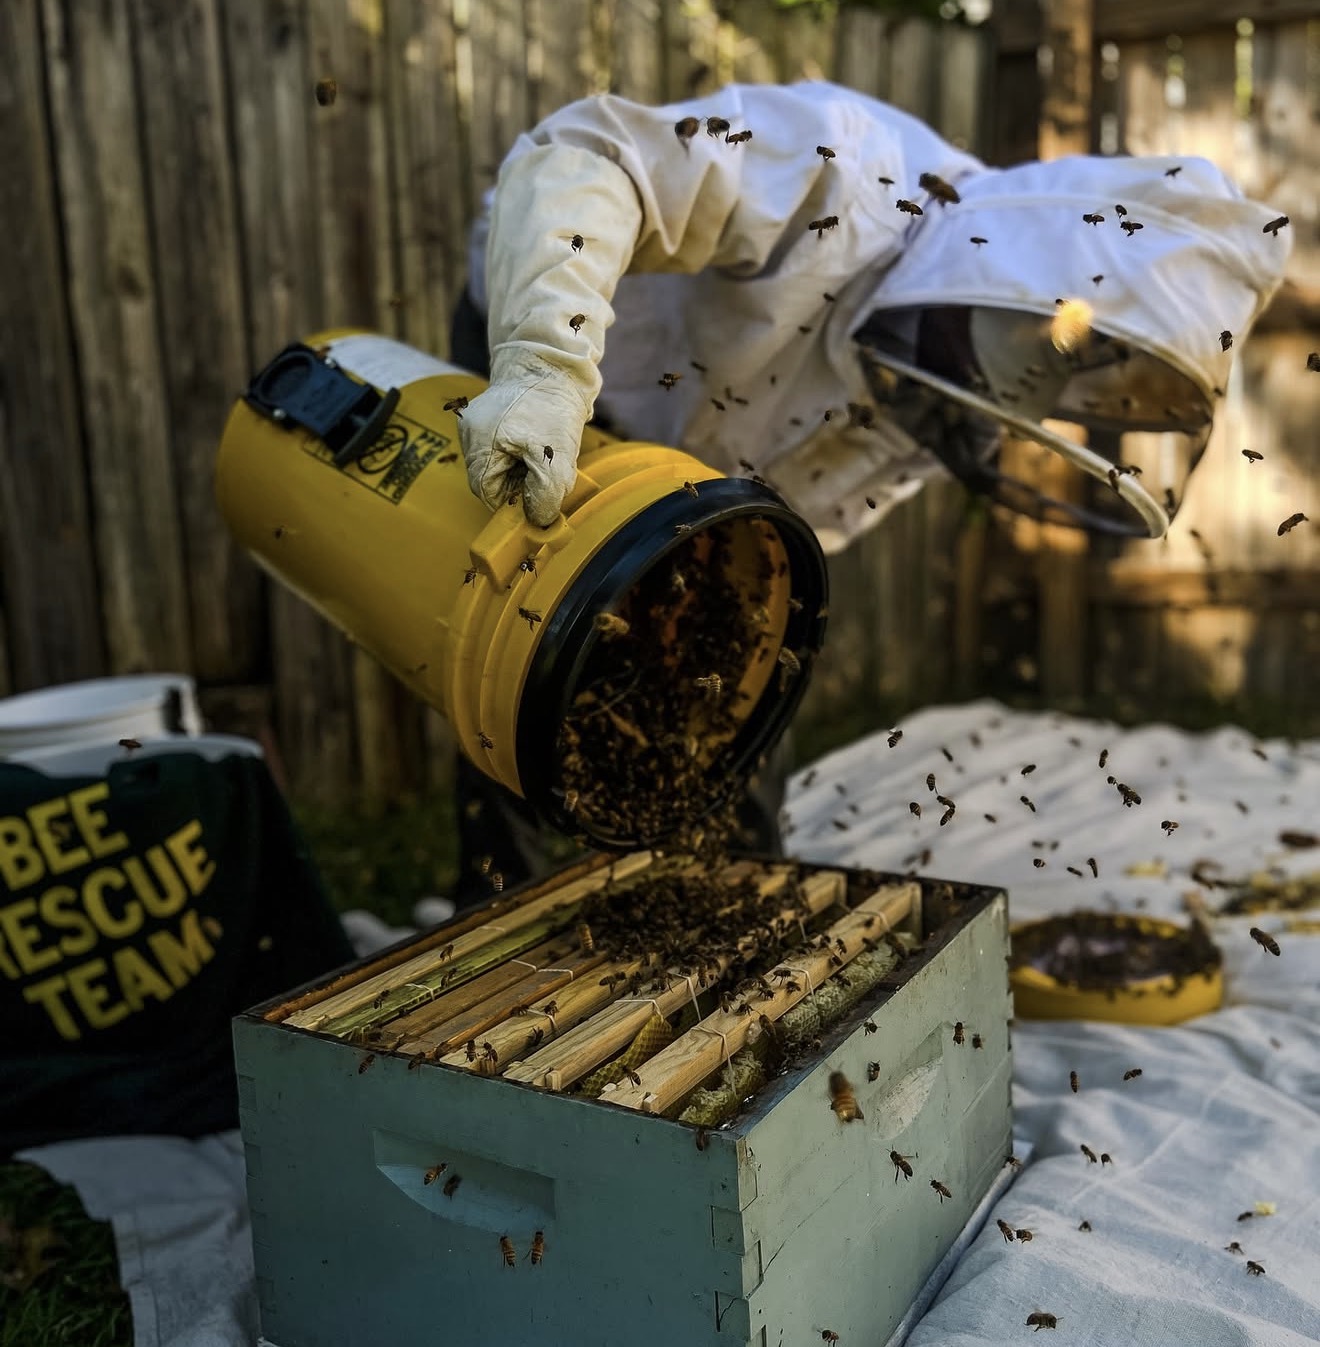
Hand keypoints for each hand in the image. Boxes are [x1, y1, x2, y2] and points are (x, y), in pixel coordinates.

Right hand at [459, 357, 588, 526]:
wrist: (555, 363)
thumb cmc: (552, 406)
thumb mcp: (554, 457)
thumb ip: (544, 494)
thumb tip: (537, 520)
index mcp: (478, 442)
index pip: (487, 492)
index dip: (513, 501)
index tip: (538, 498)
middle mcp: (471, 432)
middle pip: (493, 479)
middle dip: (521, 481)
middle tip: (547, 470)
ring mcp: (479, 423)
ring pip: (501, 464)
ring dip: (525, 466)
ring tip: (546, 449)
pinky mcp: (492, 417)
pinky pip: (506, 447)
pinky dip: (525, 451)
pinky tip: (540, 439)